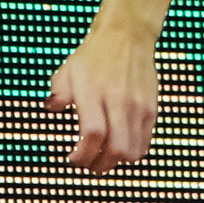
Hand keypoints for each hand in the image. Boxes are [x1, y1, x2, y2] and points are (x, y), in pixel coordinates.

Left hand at [50, 19, 162, 173]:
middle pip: (116, 149)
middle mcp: (119, 100)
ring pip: (133, 152)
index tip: (73, 158)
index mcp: (94, 91)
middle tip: (88, 165)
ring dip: (115, 162)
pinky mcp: (151, 110)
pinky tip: (118, 145)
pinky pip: (144, 143)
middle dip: (99, 165)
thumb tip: (52, 108)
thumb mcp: (68, 70)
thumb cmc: (94, 56)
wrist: (128, 36)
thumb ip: (58, 92)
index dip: (82, 154)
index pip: (93, 133)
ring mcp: (138, 106)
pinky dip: (131, 152)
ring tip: (103, 158)